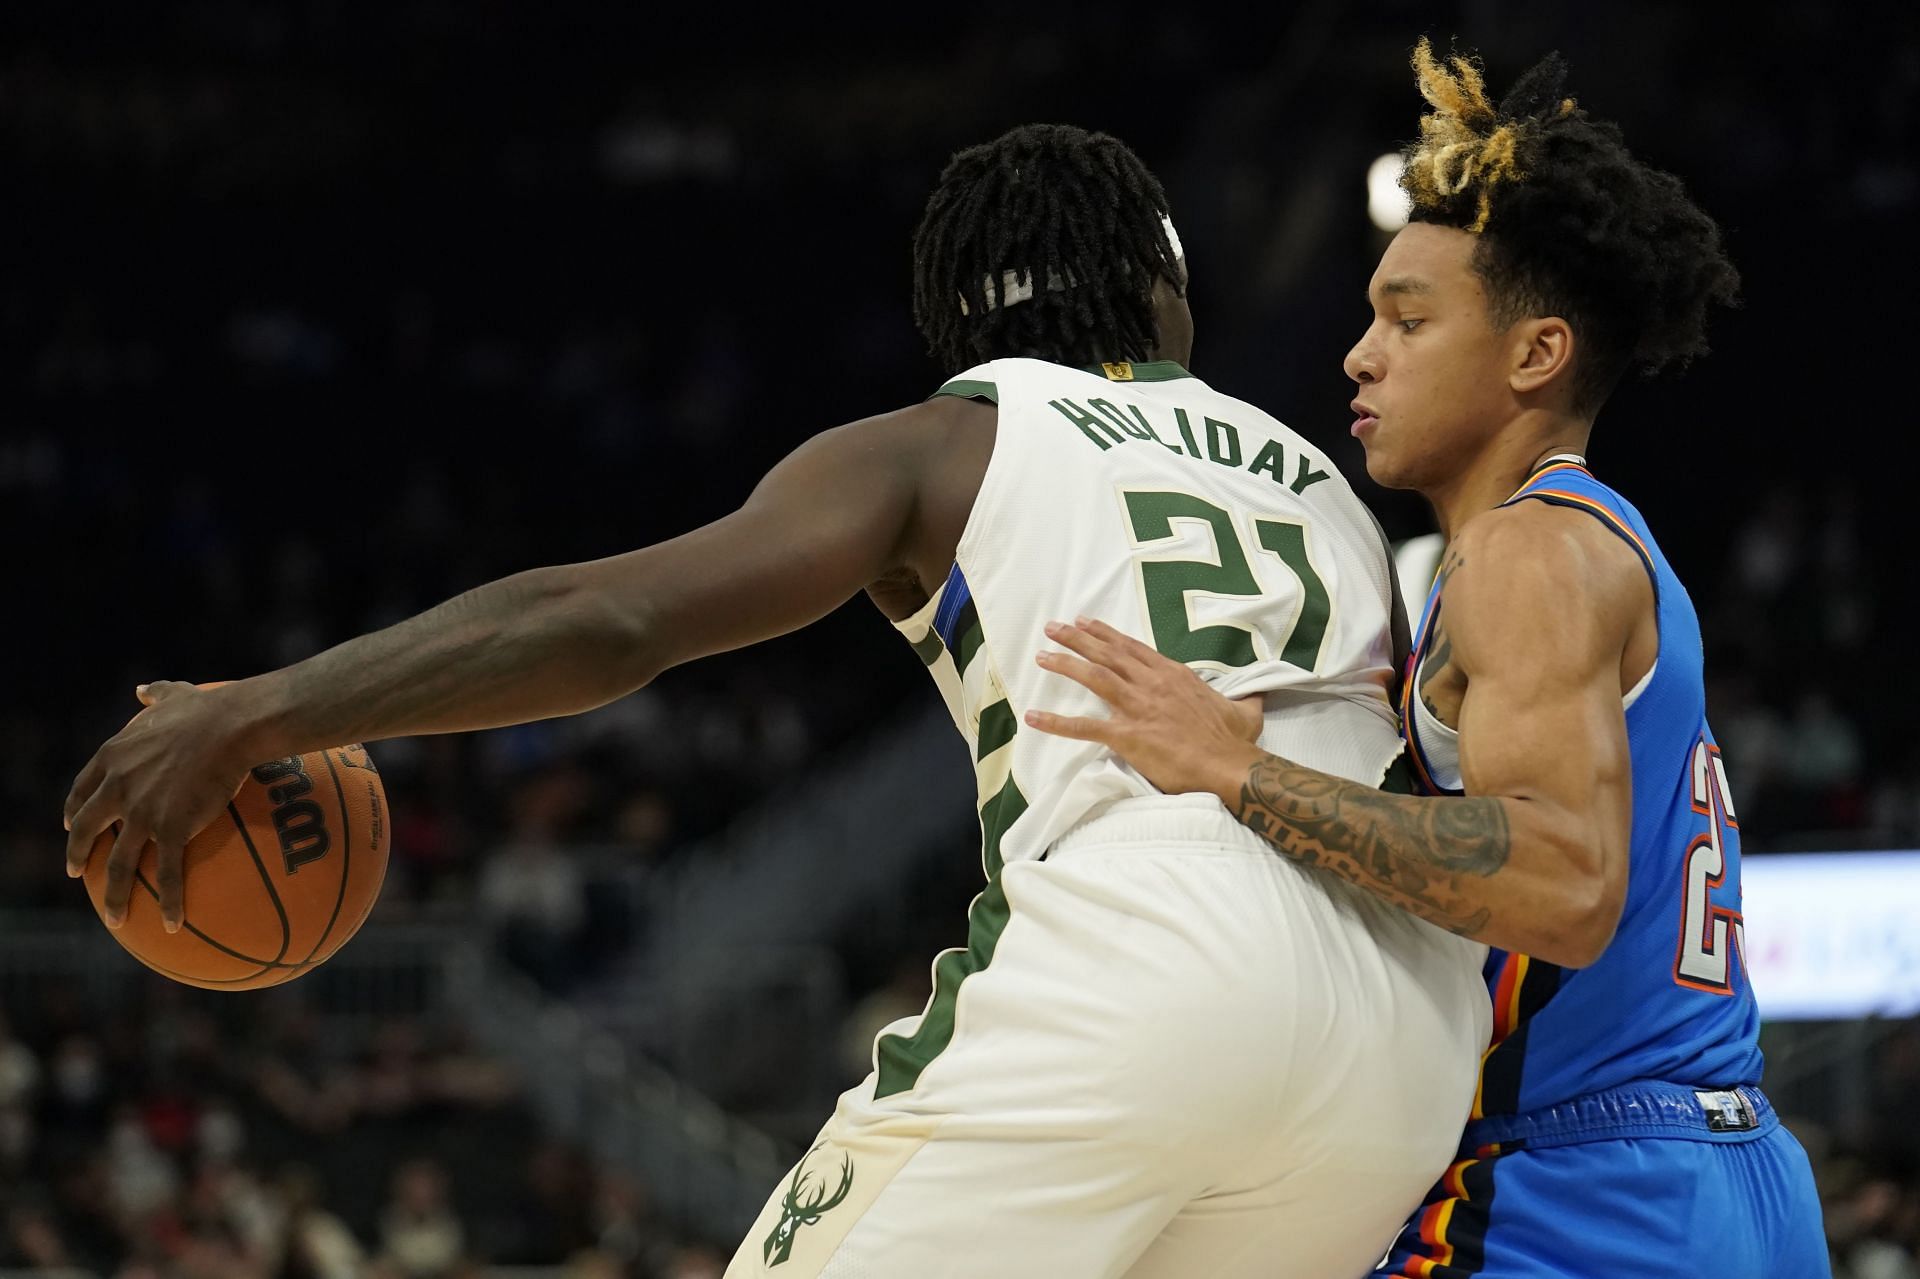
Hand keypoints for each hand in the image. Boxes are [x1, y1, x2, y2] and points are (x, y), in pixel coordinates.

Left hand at [63, 681, 254, 931]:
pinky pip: (165, 873)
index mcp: (116, 757)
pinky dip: (166, 902)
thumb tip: (143, 690)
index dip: (76, 808)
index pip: (84, 787)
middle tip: (75, 870)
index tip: (73, 822)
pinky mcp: (169, 829)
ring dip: (112, 894)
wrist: (232, 726)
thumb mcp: (177, 695)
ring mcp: (141, 812)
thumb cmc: (210, 709)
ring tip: (113, 918)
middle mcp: (118, 788)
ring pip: (117, 863)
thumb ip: (156, 695)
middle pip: (88, 827)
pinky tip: (170, 924)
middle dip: (77, 852)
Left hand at [1026, 618, 1268, 796]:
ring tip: (1042, 655)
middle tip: (1053, 627)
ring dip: (1066, 663)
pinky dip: (1056, 723)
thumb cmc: (1235, 742)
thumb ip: (1246, 700)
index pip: (1133, 648)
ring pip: (1094, 677)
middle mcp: (1152, 684)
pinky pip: (1084, 727)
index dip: (1107, 634)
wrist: (1229, 766)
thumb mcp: (1246, 712)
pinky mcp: (1127, 735)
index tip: (1086, 621)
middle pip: (1108, 654)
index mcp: (1175, 676)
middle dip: (1078, 638)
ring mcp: (1138, 707)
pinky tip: (1033, 718)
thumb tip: (1259, 695)